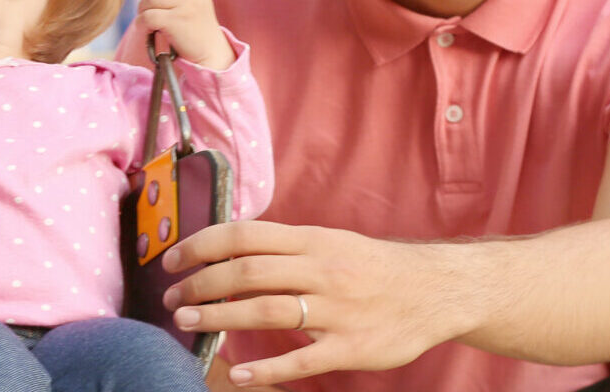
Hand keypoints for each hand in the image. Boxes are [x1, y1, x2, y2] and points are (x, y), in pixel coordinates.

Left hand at [135, 0, 232, 69]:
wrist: (210, 51)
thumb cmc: (196, 26)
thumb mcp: (195, 0)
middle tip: (145, 4)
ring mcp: (185, 6)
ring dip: (142, 9)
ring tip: (147, 18)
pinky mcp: (175, 22)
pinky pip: (147, 16)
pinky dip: (141, 23)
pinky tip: (147, 29)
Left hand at [162, 220, 459, 387]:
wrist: (437, 290)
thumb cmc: (373, 268)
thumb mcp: (331, 242)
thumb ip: (284, 248)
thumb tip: (226, 252)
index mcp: (313, 240)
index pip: (245, 234)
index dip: (201, 245)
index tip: (172, 260)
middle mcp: (323, 270)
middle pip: (248, 272)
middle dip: (201, 284)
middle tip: (172, 299)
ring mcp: (338, 310)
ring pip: (267, 311)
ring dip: (219, 318)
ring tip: (188, 322)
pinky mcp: (351, 347)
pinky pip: (301, 360)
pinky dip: (265, 369)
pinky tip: (237, 374)